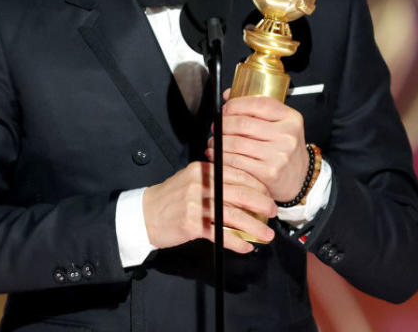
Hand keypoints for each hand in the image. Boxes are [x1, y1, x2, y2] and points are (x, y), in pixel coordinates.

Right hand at [142, 161, 276, 253]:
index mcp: (202, 169)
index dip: (257, 186)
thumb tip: (247, 192)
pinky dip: (236, 242)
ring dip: (253, 226)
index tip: (268, 196)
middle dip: (261, 204)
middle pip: (238, 193)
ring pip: (232, 214)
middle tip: (273, 213)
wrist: (144, 214)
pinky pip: (220, 234)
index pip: (237, 174)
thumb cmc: (171, 199)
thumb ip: (215, 181)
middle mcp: (199, 184)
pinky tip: (245, 247)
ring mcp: (195, 204)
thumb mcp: (191, 180)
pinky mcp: (191, 224)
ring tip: (266, 235)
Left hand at [206, 90, 309, 203]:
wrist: (301, 177)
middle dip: (223, 124)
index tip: (225, 109)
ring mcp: (279, 155)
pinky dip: (222, 158)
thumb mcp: (280, 123)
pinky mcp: (269, 172)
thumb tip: (228, 94)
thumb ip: (256, 107)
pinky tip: (218, 156)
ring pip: (237, 143)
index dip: (236, 104)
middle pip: (243, 124)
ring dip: (219, 142)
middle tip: (216, 127)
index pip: (259, 103)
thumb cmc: (286, 148)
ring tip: (215, 142)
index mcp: (291, 118)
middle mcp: (287, 136)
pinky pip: (237, 162)